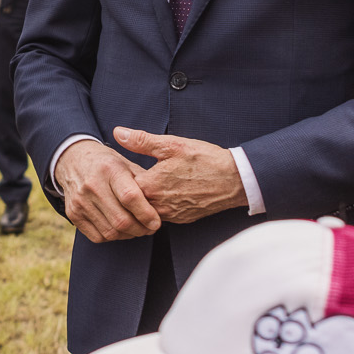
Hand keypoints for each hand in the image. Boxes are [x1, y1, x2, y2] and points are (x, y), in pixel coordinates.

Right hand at [55, 139, 160, 242]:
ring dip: (129, 235)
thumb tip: (162, 205)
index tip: (156, 222)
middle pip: (121, 220)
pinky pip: (98, 236)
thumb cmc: (107, 163)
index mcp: (109, 169)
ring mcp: (80, 201)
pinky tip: (120, 229)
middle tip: (150, 228)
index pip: (130, 197)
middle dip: (141, 229)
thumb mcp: (126, 163)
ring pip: (111, 232)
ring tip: (137, 229)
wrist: (73, 160)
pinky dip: (113, 237)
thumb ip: (143, 182)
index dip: (146, 214)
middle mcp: (92, 185)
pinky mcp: (73, 214)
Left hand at [114, 128, 246, 224]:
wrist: (234, 180)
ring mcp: (170, 216)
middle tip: (138, 175)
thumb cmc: (204, 160)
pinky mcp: (181, 220)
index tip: (125, 167)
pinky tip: (167, 192)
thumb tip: (118, 133)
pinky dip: (159, 206)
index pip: (122, 186)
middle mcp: (157, 206)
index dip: (122, 176)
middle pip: (132, 201)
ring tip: (152, 183)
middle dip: (131, 189)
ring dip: (145, 200)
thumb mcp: (172, 145)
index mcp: (150, 186)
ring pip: (147, 210)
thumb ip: (141, 140)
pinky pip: (162, 216)